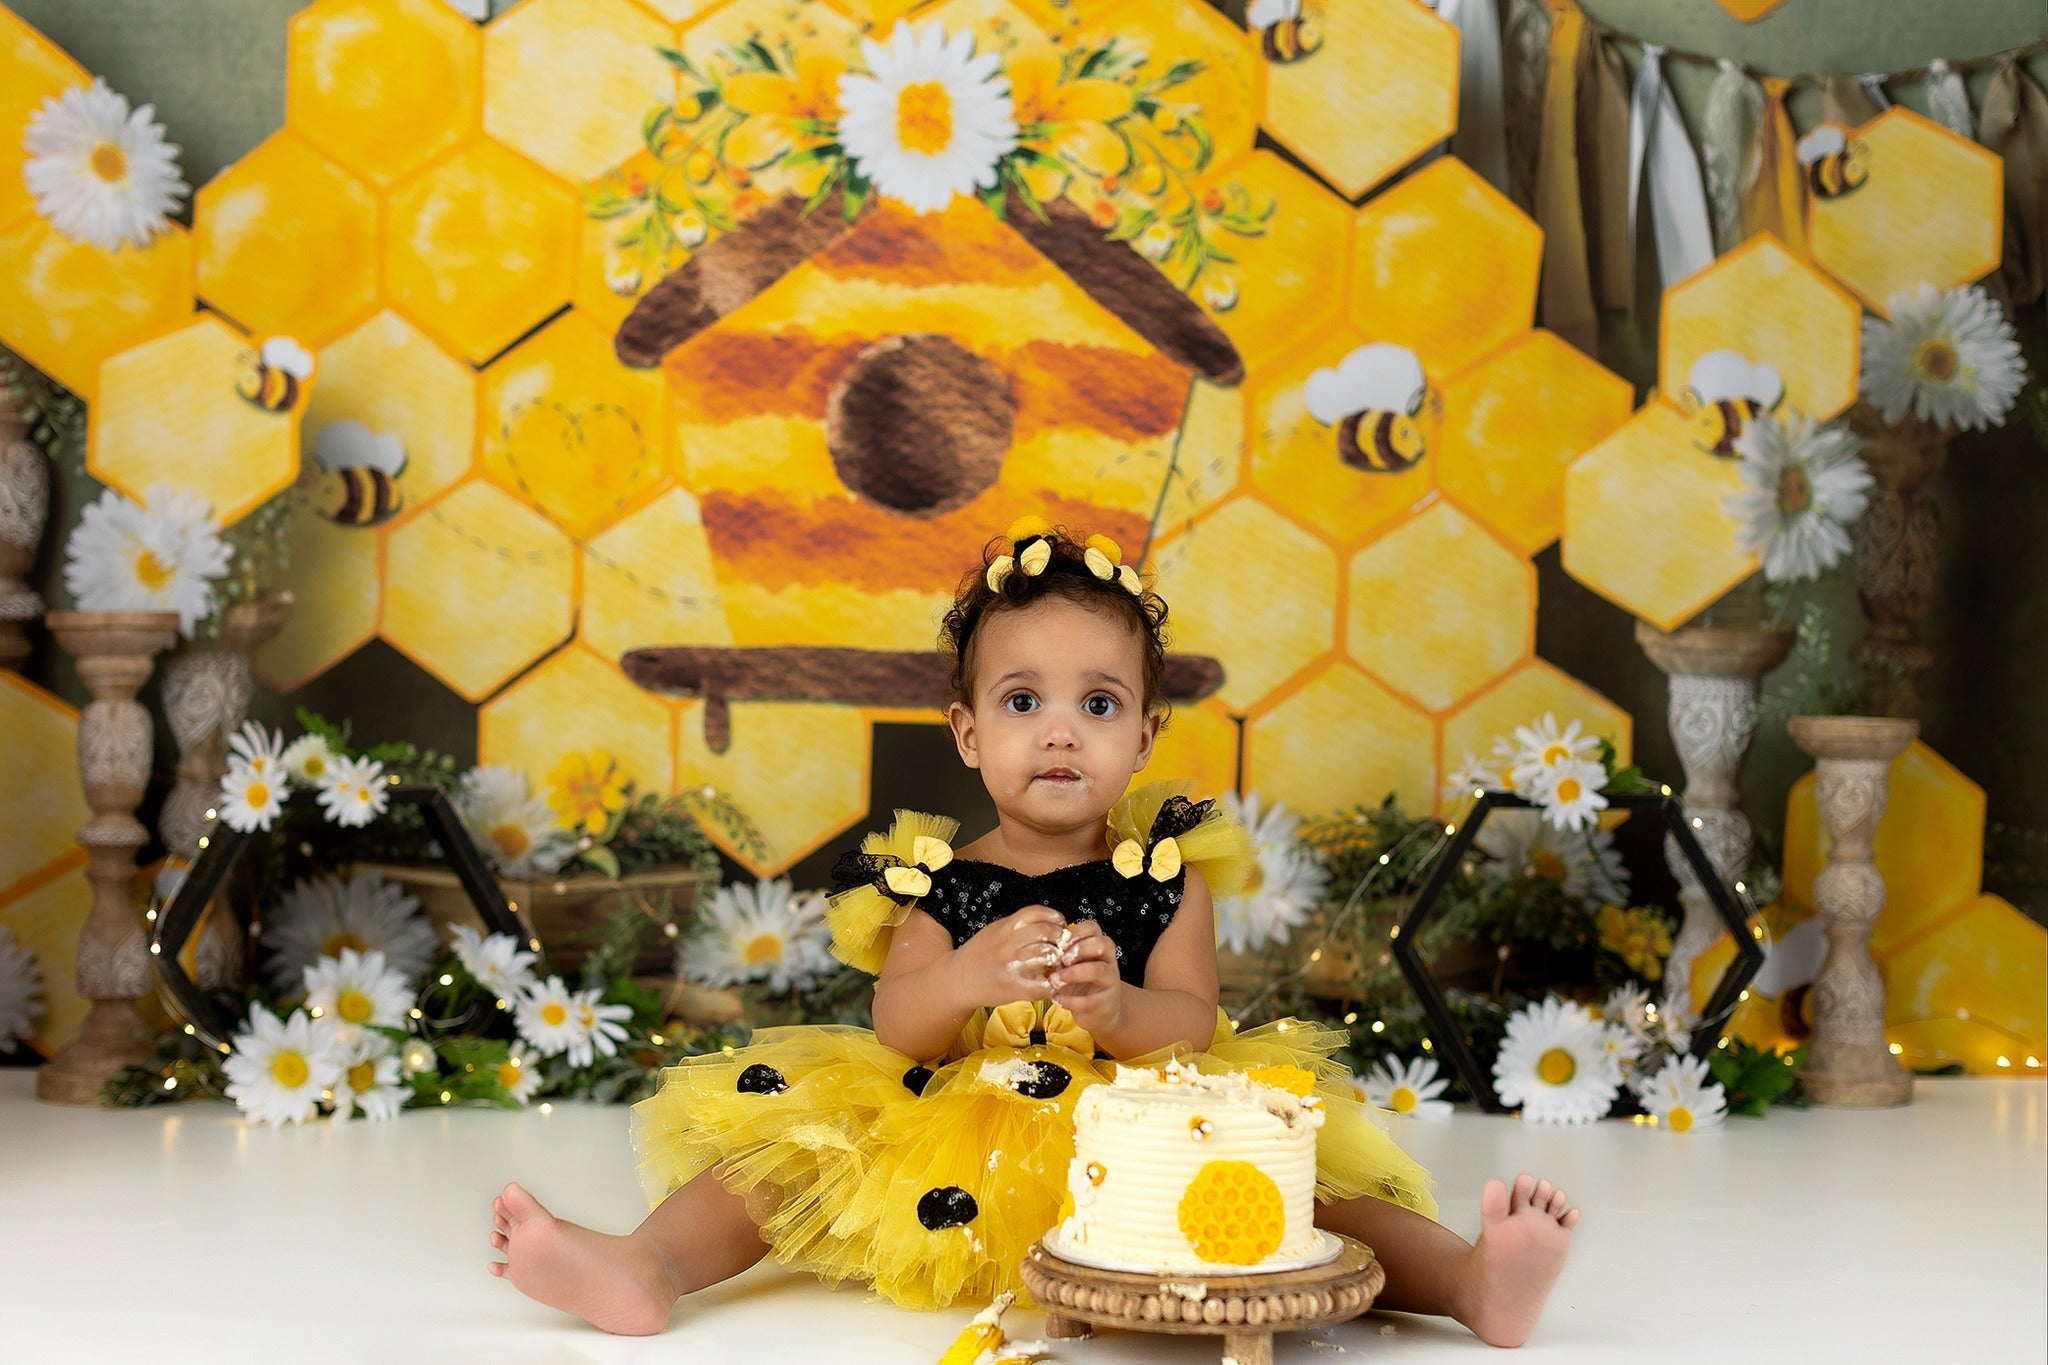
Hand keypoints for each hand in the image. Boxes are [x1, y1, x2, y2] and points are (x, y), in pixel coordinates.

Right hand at [953, 904, 1066, 1005]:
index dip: (1053, 916)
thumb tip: (1047, 921)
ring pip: (1045, 955)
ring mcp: (1010, 965)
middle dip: (1061, 938)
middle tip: (1066, 945)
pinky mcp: (1012, 987)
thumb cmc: (979, 955)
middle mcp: (1007, 943)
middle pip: (1045, 931)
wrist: (957, 980)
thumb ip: (1017, 926)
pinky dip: (1052, 985)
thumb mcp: (994, 931)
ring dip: (1059, 960)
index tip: (1061, 924)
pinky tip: (1053, 983)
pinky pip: (1040, 985)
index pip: (1035, 912)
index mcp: (1004, 927)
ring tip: (1061, 964)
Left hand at [1050, 918, 1125, 1036]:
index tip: (1059, 942)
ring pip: (1098, 970)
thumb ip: (1062, 955)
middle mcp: (1108, 962)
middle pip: (1103, 944)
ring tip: (1055, 980)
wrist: (1099, 1011)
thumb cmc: (1081, 984)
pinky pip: (1090, 1001)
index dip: (1076, 932)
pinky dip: (1070, 1000)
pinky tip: (1057, 999)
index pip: (1093, 928)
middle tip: (1061, 960)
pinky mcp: (1105, 1004)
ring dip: (1073, 973)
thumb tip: (1039, 947)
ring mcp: (1110, 982)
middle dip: (1079, 949)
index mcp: (1099, 948)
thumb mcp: (1072, 965)